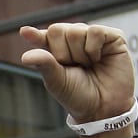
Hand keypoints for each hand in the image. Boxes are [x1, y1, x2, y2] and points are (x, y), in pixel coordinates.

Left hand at [19, 23, 134, 122]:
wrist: (103, 107)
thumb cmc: (78, 95)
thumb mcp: (56, 80)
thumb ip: (44, 64)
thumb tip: (25, 56)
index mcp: (57, 50)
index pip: (44, 36)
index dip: (35, 35)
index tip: (25, 32)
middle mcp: (74, 40)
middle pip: (58, 30)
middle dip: (63, 53)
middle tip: (75, 67)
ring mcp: (92, 37)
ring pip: (76, 30)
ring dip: (80, 53)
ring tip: (88, 65)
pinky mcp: (113, 37)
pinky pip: (96, 31)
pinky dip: (94, 48)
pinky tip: (99, 59)